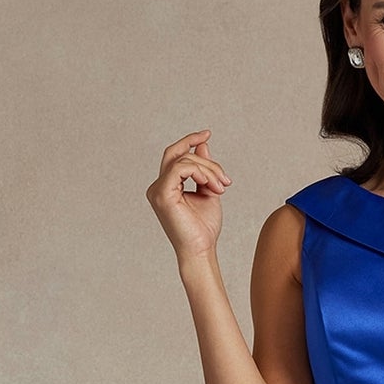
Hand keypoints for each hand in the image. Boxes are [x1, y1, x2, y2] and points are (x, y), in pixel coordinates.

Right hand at [145, 128, 231, 262]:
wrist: (201, 251)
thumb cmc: (204, 228)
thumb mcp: (208, 191)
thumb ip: (203, 169)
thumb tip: (202, 144)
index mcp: (167, 186)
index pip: (175, 156)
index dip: (189, 141)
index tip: (207, 133)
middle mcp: (158, 186)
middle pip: (178, 154)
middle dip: (206, 159)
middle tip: (225, 179)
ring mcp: (157, 190)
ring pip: (183, 160)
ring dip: (208, 170)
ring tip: (221, 187)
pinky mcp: (162, 195)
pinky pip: (181, 168)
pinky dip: (200, 172)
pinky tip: (211, 186)